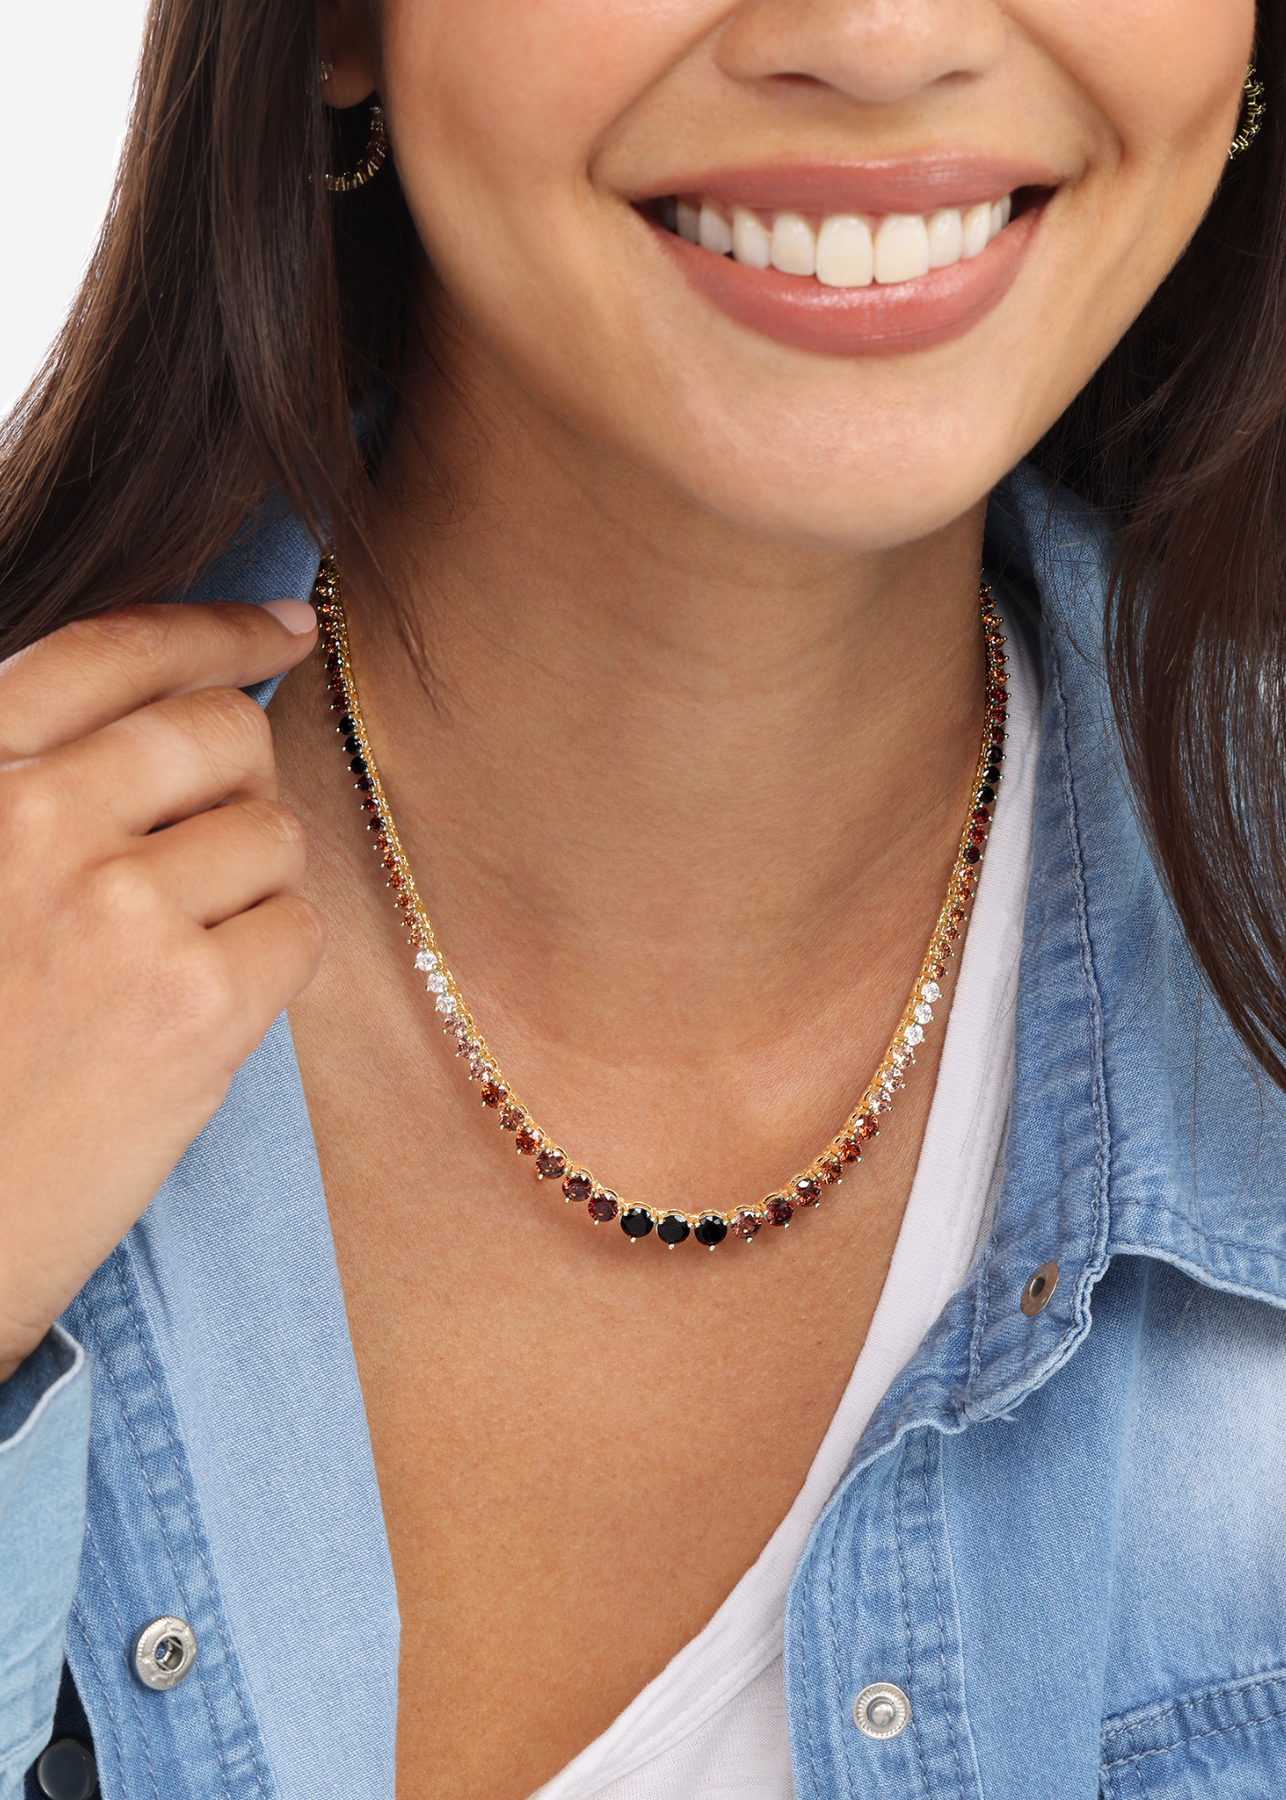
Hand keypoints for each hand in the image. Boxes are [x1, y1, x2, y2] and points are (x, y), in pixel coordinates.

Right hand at [0, 600, 325, 1382]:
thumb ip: (36, 781)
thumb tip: (186, 702)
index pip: (115, 651)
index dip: (215, 628)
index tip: (281, 626)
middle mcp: (33, 822)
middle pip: (221, 730)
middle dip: (242, 771)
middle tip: (215, 832)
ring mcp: (116, 911)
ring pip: (271, 832)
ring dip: (248, 883)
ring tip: (173, 954)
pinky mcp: (191, 1004)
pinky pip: (295, 927)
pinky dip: (269, 962)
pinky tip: (201, 1008)